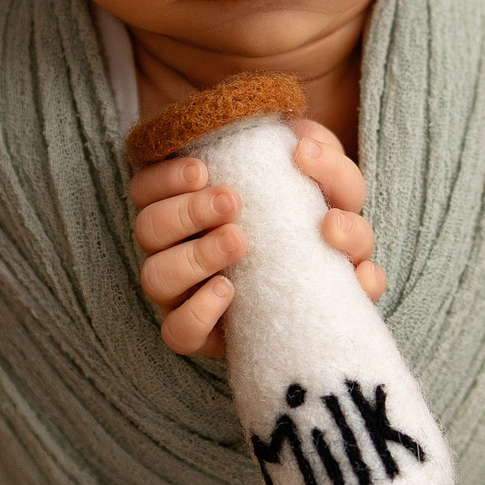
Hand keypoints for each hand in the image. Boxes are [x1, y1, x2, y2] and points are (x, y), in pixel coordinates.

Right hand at [128, 116, 384, 359]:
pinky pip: (178, 332)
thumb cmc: (319, 217)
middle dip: (187, 211)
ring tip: (238, 242)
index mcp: (188, 200)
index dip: (164, 176)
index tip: (203, 170)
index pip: (147, 186)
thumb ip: (319, 153)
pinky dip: (198, 312)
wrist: (337, 289)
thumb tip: (304, 149)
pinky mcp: (206, 335)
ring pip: (155, 278)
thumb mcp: (323, 177)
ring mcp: (186, 292)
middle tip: (231, 203)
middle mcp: (176, 246)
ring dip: (195, 255)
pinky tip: (227, 292)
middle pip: (148, 229)